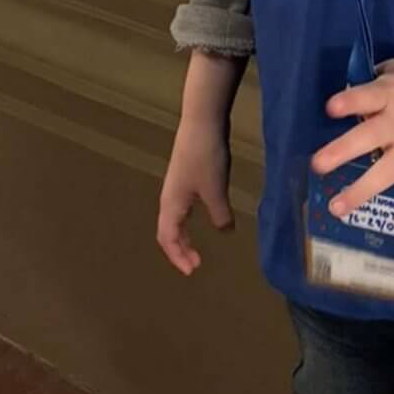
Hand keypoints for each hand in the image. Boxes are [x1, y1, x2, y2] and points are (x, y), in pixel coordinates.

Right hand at [156, 117, 235, 277]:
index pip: (167, 239)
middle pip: (168, 231)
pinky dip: (190, 220)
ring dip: (184, 236)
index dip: (178, 257)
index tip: (193, 271)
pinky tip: (206, 215)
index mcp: (171, 204)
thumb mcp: (216, 190)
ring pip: (174, 218)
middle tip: (196, 265)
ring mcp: (176, 185)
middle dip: (179, 251)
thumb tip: (225, 232)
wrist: (202, 121)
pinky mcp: (186, 175)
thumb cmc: (205, 158)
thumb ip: (220, 215)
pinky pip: (183, 207)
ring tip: (197, 248)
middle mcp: (169, 197)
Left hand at [310, 41, 393, 246]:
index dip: (348, 103)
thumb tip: (357, 92)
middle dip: (341, 152)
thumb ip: (382, 78)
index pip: (364, 97)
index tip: (330, 109)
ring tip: (336, 208)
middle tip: (318, 165)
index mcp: (392, 94)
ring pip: (385, 172)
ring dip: (361, 191)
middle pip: (366, 138)